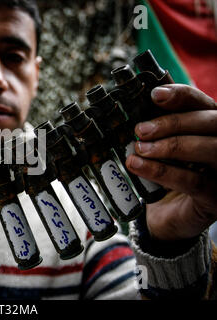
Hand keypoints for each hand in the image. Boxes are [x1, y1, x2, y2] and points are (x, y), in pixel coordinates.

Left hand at [125, 84, 216, 240]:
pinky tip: (138, 166)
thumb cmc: (165, 174)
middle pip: (211, 121)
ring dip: (170, 145)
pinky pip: (193, 181)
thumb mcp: (159, 147)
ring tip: (139, 148)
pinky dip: (163, 171)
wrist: (169, 215)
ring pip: (209, 148)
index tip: (154, 95)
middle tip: (140, 130)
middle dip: (173, 122)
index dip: (181, 95)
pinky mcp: (216, 197)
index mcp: (210, 127)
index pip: (201, 102)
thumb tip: (135, 108)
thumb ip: (154, 128)